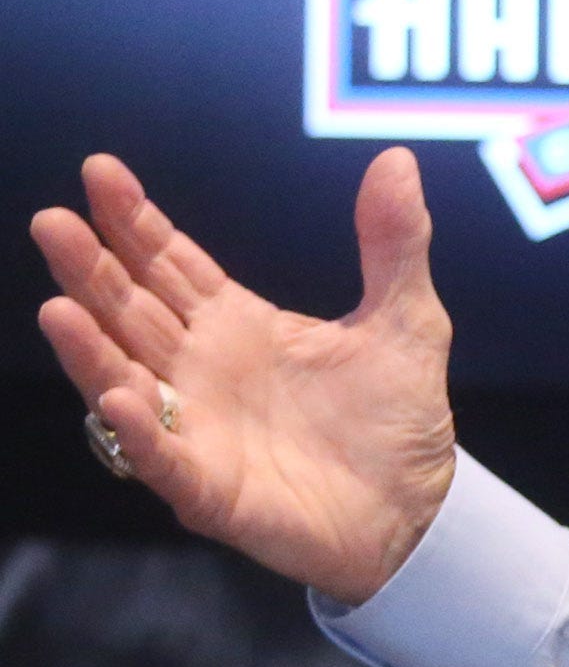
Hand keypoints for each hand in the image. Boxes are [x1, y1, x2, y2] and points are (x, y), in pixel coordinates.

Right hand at [29, 149, 456, 605]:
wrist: (418, 508)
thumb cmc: (397, 417)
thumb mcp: (407, 318)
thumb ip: (394, 243)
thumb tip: (396, 159)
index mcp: (237, 324)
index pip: (170, 264)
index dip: (134, 221)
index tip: (100, 171)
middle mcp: (201, 371)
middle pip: (132, 311)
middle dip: (91, 268)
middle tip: (52, 221)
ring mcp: (198, 429)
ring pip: (127, 379)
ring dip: (89, 348)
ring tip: (57, 306)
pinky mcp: (210, 488)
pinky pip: (164, 457)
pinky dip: (140, 430)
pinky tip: (119, 396)